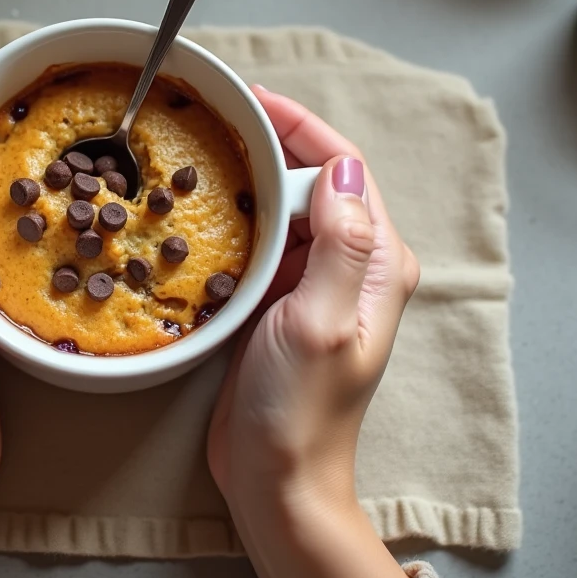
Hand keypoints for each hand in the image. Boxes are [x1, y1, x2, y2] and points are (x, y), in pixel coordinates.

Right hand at [207, 86, 418, 577]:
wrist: (278, 479)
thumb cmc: (303, 411)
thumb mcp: (322, 322)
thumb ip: (340, 244)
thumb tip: (341, 168)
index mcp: (377, 261)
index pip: (346, 168)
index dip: (300, 124)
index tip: (251, 98)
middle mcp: (353, 265)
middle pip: (315, 179)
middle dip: (269, 141)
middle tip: (213, 116)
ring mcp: (315, 283)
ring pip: (285, 206)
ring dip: (249, 175)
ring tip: (200, 147)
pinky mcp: (280, 302)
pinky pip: (261, 241)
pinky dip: (235, 216)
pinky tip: (199, 207)